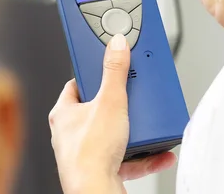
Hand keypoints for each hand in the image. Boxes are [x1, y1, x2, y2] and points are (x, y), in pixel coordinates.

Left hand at [49, 34, 176, 193]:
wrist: (95, 192)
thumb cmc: (90, 154)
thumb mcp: (110, 101)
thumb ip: (115, 71)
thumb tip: (116, 45)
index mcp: (64, 113)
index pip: (77, 83)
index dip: (94, 74)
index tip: (109, 67)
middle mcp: (70, 132)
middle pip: (97, 108)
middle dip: (119, 104)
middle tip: (133, 96)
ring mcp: (85, 152)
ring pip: (112, 134)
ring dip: (133, 130)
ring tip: (146, 124)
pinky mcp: (101, 168)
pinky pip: (125, 157)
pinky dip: (143, 155)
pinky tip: (159, 152)